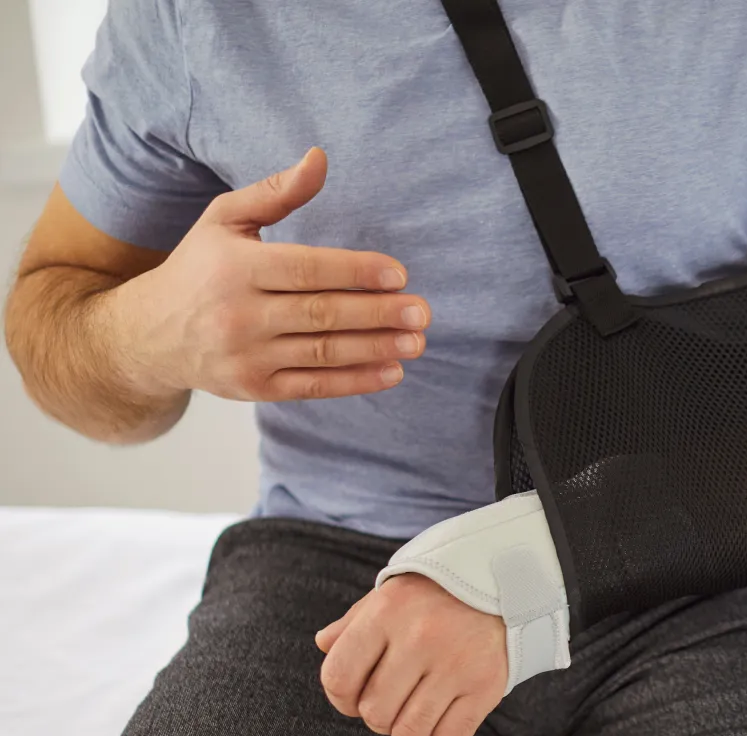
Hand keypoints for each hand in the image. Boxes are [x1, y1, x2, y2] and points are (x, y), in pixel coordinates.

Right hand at [103, 147, 429, 404]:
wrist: (148, 336)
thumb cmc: (198, 268)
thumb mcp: (224, 220)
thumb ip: (276, 193)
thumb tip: (320, 158)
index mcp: (234, 267)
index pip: (305, 269)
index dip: (355, 272)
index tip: (399, 274)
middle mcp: (237, 314)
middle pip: (320, 313)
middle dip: (376, 313)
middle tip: (422, 311)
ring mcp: (246, 355)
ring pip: (323, 352)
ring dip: (376, 348)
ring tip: (416, 340)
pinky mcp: (254, 389)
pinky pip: (313, 386)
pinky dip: (356, 382)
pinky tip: (392, 371)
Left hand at [315, 574, 507, 735]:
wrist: (505, 584)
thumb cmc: (437, 596)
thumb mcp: (390, 597)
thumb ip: (353, 623)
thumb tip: (323, 646)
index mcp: (387, 612)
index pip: (338, 677)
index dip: (340, 699)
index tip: (355, 699)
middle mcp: (419, 638)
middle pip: (374, 712)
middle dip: (378, 718)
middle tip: (394, 706)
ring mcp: (455, 664)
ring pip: (409, 734)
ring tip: (412, 728)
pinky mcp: (486, 686)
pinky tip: (438, 733)